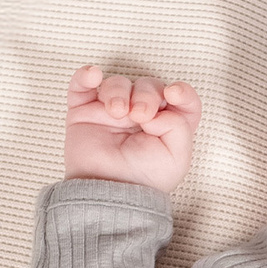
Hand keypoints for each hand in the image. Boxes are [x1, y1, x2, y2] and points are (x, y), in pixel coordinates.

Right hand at [64, 66, 201, 192]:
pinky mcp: (85, 112)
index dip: (182, 91)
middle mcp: (142, 114)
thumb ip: (178, 125)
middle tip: (140, 116)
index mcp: (168, 124)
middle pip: (149, 86)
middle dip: (147, 95)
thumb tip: (157, 111)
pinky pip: (83, 86)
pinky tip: (93, 75)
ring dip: (118, 91)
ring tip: (117, 113)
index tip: (174, 93)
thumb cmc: (144, 178)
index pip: (181, 98)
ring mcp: (113, 111)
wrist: (109, 192)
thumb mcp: (177, 156)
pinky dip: (86, 75)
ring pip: (118, 83)